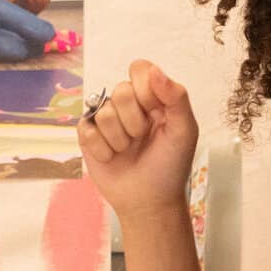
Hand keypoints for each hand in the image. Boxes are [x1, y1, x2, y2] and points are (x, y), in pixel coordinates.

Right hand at [77, 59, 198, 218]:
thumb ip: (177, 96)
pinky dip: (102, 148)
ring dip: (119, 139)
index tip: (156, 113)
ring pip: (103, 112)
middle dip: (134, 120)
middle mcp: (128, 105)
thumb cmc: (170, 166)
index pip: (140, 70)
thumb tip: (155, 70)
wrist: (148, 201)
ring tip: (128, 150)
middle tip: (142, 138)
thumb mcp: (184, 131)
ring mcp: (106, 120)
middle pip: (120, 90)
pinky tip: (112, 157)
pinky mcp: (89, 137)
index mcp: (153, 98)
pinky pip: (86, 128)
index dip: (145, 90)